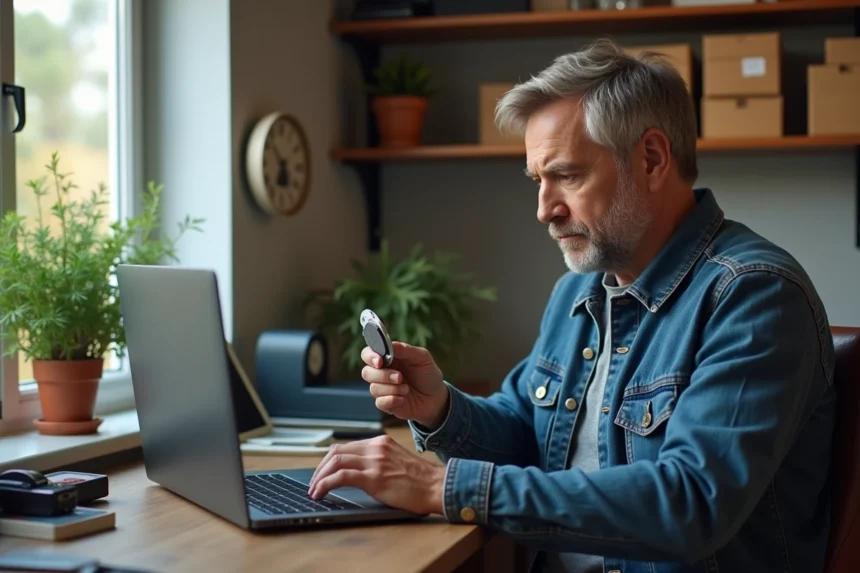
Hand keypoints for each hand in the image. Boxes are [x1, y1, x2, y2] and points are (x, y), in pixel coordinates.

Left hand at [307, 434, 445, 515]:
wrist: (437, 486)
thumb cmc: (421, 481)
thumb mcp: (397, 462)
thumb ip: (379, 461)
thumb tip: (358, 473)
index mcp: (381, 442)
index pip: (346, 446)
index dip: (329, 461)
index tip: (322, 473)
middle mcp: (376, 447)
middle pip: (336, 451)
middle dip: (320, 468)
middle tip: (313, 483)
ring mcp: (375, 461)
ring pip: (335, 461)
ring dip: (319, 477)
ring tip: (313, 490)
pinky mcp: (374, 477)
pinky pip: (341, 477)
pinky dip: (325, 484)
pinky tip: (320, 493)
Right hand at [361, 341, 448, 428]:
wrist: (436, 397)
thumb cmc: (428, 375)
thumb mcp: (422, 358)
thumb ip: (406, 350)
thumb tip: (391, 344)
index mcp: (388, 358)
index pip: (368, 354)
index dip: (370, 356)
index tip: (379, 361)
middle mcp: (382, 372)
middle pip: (366, 372)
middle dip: (383, 375)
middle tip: (400, 377)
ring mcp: (383, 389)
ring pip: (373, 388)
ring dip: (392, 389)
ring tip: (406, 389)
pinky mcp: (386, 403)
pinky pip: (379, 402)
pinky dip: (392, 400)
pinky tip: (403, 399)